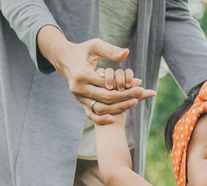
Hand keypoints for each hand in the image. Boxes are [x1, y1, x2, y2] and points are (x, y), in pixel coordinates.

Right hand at [37, 25, 155, 123]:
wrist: (65, 60)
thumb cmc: (82, 51)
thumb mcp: (95, 46)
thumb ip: (110, 50)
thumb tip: (126, 53)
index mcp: (82, 74)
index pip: (107, 84)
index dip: (124, 85)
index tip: (139, 84)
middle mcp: (79, 88)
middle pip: (106, 97)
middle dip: (125, 97)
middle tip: (141, 93)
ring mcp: (78, 97)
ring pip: (101, 108)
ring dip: (118, 107)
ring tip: (134, 102)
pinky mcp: (80, 102)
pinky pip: (91, 114)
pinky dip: (102, 119)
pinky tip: (113, 119)